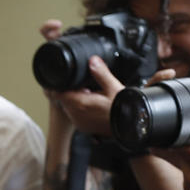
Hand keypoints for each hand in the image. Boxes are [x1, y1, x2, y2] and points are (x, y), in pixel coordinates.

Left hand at [50, 59, 166, 140]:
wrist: (131, 128)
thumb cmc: (123, 110)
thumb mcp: (113, 87)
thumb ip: (101, 73)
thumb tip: (93, 60)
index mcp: (79, 104)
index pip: (58, 93)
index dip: (60, 85)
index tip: (66, 80)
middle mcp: (76, 115)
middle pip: (64, 100)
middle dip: (71, 91)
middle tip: (85, 86)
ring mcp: (80, 123)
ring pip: (69, 108)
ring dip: (76, 100)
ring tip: (91, 95)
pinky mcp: (85, 128)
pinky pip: (76, 115)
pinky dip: (81, 109)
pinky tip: (94, 104)